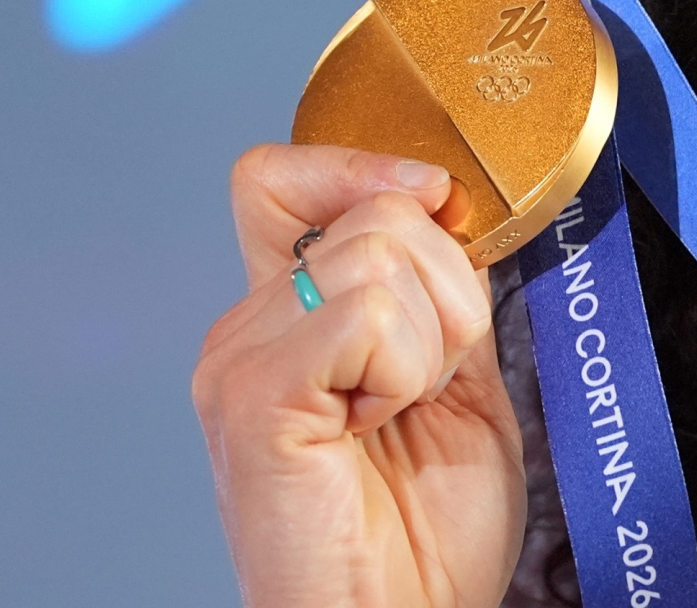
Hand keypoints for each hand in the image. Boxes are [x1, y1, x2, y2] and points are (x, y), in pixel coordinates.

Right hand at [192, 145, 524, 607]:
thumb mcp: (456, 377)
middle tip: (429, 383)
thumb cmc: (428, 530)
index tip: (440, 202)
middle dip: (449, 287)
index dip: (366, 165)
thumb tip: (452, 203)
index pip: (283, 176)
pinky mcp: (254, 399)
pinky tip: (380, 426)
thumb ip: (441, 290)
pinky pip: (368, 313)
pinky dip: (406, 369)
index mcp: (287, 316)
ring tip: (402, 412)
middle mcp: (247, 327)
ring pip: (381, 252)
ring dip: (435, 337)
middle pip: (375, 210)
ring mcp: (240, 360)